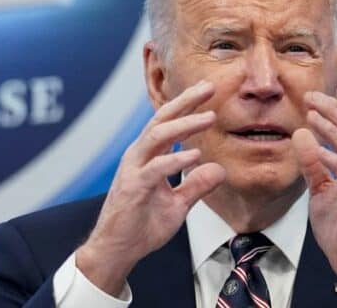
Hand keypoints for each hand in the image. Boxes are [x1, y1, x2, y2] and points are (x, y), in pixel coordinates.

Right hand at [76, 80, 226, 294]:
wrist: (117, 249)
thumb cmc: (141, 225)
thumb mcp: (177, 204)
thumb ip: (196, 185)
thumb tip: (219, 169)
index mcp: (147, 156)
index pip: (168, 123)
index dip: (187, 105)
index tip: (208, 90)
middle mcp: (138, 156)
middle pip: (161, 119)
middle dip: (185, 102)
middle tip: (208, 87)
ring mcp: (134, 170)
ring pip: (157, 137)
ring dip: (184, 125)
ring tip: (208, 118)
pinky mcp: (133, 187)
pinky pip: (156, 168)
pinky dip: (176, 160)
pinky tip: (195, 155)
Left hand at [293, 91, 336, 306]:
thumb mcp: (320, 189)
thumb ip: (313, 164)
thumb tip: (301, 134)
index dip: (331, 111)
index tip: (309, 96)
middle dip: (332, 113)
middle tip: (310, 98)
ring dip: (332, 132)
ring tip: (311, 117)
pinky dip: (336, 161)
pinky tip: (319, 150)